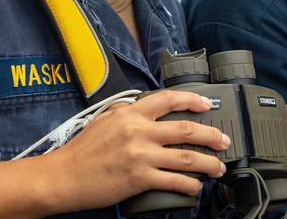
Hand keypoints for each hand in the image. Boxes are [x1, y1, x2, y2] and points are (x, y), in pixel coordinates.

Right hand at [42, 89, 230, 210]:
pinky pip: (172, 181)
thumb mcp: (103, 119)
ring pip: (185, 157)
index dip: (192, 100)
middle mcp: (138, 131)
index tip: (207, 105)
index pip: (167, 99)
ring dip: (207, 163)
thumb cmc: (81, 151)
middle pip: (185, 129)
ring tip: (218, 168)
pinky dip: (189, 184)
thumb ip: (125, 111)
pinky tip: (195, 186)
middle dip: (211, 135)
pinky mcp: (139, 178)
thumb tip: (140, 106)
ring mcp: (140, 155)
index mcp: (130, 114)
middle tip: (223, 141)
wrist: (63, 176)